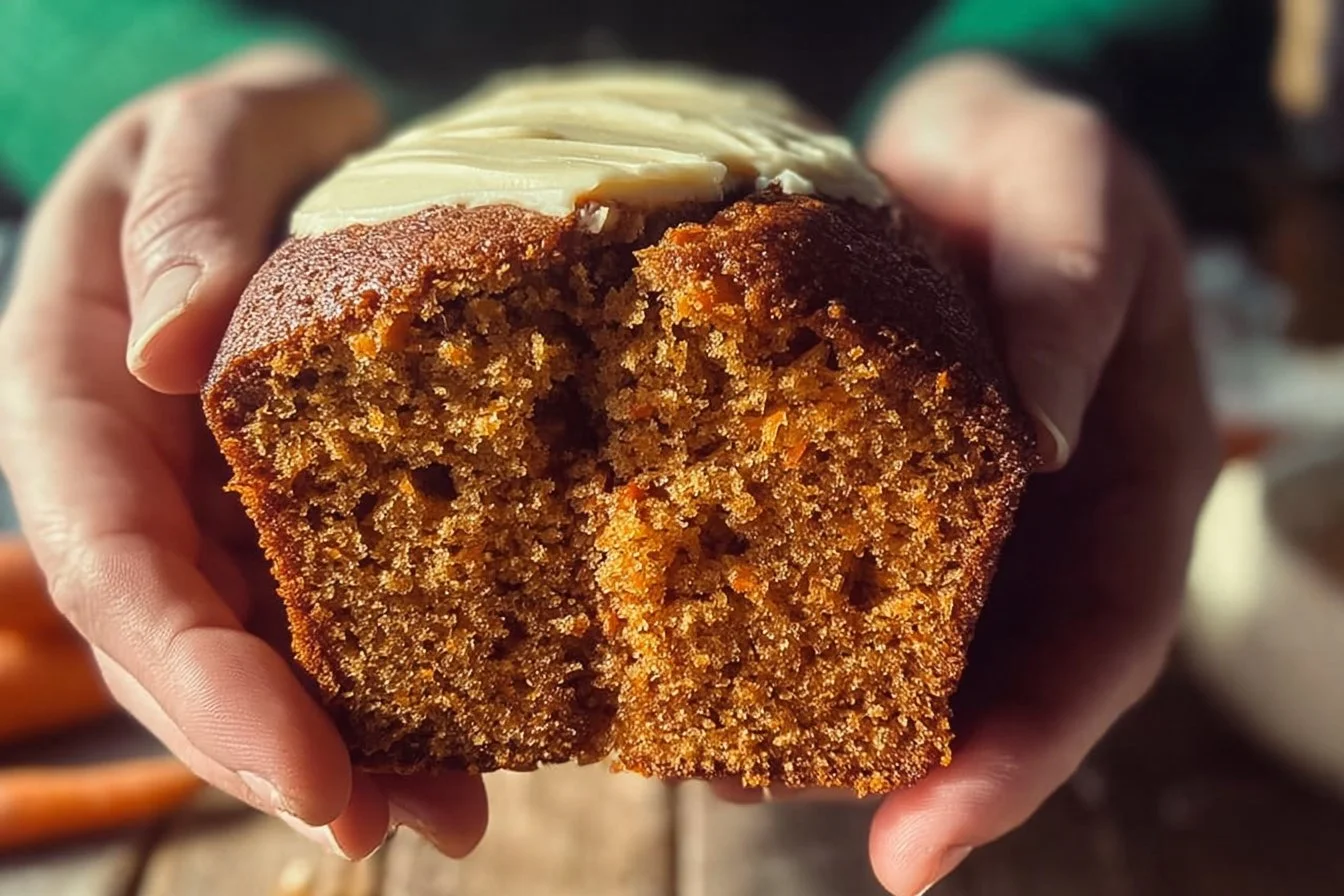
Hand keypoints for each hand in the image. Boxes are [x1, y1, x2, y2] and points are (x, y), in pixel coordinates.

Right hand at [0, 45, 485, 859]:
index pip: (115, 566)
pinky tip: (474, 733)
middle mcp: (141, 476)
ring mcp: (217, 504)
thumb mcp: (207, 133)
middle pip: (183, 649)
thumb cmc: (240, 130)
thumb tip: (167, 346)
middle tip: (395, 827)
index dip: (197, 681)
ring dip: (349, 746)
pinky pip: (329, 608)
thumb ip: (184, 214)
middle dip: (275, 751)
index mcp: (78, 398)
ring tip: (454, 813)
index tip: (298, 767)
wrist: (301, 144)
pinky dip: (393, 678)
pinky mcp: (297, 509)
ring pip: (258, 652)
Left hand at [718, 55, 1218, 894]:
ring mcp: (948, 515)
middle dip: (926, 777)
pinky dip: (770, 633)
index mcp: (1127, 479)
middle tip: (839, 843)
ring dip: (832, 731)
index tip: (933, 838)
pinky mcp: (857, 487)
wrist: (947, 144)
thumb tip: (1039, 435)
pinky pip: (822, 573)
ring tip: (736, 776)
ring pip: (907, 649)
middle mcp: (1038, 523)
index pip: (1098, 645)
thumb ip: (1068, 291)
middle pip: (1000, 681)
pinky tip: (696, 666)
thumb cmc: (1030, 160)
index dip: (1028, 751)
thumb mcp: (1068, 185)